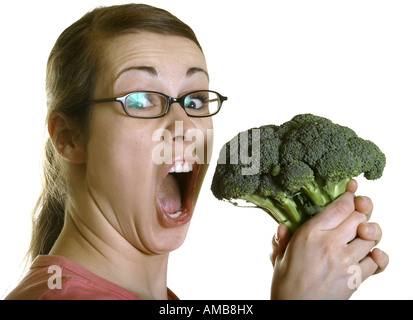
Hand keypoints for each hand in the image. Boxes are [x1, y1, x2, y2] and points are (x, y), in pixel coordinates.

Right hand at [270, 180, 388, 299]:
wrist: (295, 310)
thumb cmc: (286, 284)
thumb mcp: (279, 257)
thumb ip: (281, 239)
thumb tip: (282, 226)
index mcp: (310, 234)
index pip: (340, 206)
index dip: (351, 195)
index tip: (354, 190)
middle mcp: (330, 243)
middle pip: (359, 216)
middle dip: (363, 209)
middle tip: (360, 209)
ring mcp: (346, 260)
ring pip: (371, 235)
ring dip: (369, 232)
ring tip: (362, 233)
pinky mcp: (356, 277)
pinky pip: (377, 260)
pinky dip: (378, 255)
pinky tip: (371, 253)